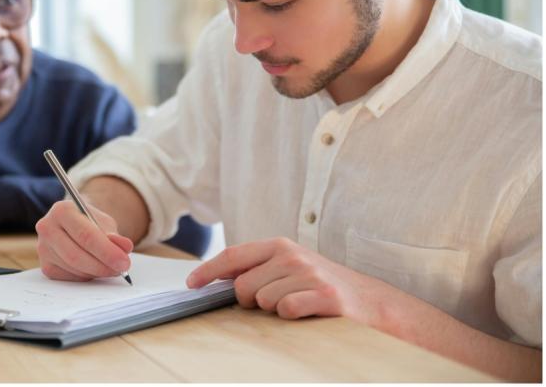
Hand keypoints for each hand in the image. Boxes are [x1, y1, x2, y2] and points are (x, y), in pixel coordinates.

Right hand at [35, 200, 133, 280]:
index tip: (124, 262)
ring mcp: (43, 248)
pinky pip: (69, 277)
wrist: (74, 225)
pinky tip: (95, 269)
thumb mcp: (105, 223)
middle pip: (76, 255)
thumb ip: (115, 236)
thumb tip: (125, 247)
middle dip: (102, 266)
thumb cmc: (90, 223)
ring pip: (73, 268)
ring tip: (112, 268)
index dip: (107, 251)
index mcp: (62, 210)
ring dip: (97, 272)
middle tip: (121, 269)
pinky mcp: (46, 266)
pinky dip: (87, 276)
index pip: (85, 235)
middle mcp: (47, 228)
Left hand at [187, 237, 388, 325]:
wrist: (371, 301)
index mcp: (280, 246)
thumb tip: (218, 279)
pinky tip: (307, 312)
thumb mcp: (289, 267)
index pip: (233, 256)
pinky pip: (286, 311)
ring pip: (263, 301)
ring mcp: (308, 274)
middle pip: (243, 286)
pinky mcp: (324, 296)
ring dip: (274, 310)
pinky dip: (292, 316)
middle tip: (273, 301)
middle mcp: (292, 256)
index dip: (208, 270)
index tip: (191, 284)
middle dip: (249, 300)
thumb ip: (258, 268)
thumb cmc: (321, 285)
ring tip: (297, 304)